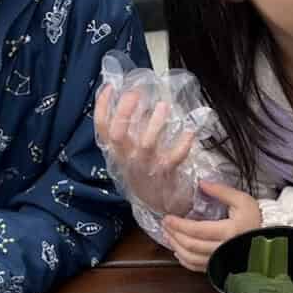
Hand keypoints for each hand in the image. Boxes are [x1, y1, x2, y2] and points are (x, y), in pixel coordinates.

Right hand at [93, 85, 196, 215]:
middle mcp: (128, 158)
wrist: (159, 205)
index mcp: (117, 151)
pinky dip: (183, 144)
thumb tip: (134, 99)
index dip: (103, 107)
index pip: (102, 128)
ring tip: (163, 106)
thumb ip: (129, 131)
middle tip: (135, 93)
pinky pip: (174, 157)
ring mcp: (147, 165)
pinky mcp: (166, 172)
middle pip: (118, 134)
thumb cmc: (145, 173)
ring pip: (146, 144)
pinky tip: (190, 131)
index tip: (111, 88)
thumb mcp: (129, 154)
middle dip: (125, 112)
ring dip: (155, 123)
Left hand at [161, 180, 261, 271]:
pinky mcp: (220, 267)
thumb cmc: (256, 219)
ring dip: (176, 247)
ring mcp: (221, 260)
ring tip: (168, 236)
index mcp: (229, 231)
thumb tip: (202, 183)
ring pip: (192, 258)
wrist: (269, 240)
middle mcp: (223, 249)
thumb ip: (221, 191)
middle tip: (165, 225)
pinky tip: (179, 251)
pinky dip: (185, 261)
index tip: (167, 218)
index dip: (179, 225)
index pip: (196, 230)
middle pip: (190, 245)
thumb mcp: (242, 200)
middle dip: (174, 235)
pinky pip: (198, 267)